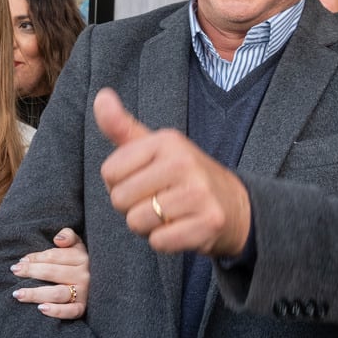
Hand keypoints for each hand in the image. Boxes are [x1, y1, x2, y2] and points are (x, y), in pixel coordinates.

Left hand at [11, 227, 89, 318]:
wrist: (104, 282)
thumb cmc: (82, 262)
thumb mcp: (78, 245)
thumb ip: (68, 236)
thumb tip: (58, 240)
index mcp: (82, 257)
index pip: (53, 256)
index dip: (35, 258)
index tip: (21, 261)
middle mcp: (84, 275)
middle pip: (52, 272)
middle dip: (31, 271)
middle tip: (14, 271)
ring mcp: (84, 293)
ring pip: (57, 293)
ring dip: (36, 294)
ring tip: (17, 294)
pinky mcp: (83, 308)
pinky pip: (70, 311)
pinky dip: (56, 311)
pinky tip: (41, 309)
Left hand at [94, 88, 250, 256]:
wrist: (236, 206)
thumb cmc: (184, 177)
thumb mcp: (155, 147)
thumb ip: (122, 127)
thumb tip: (101, 96)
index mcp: (167, 140)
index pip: (110, 172)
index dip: (120, 183)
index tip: (145, 181)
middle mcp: (184, 162)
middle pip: (120, 199)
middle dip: (132, 208)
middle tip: (160, 201)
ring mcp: (199, 193)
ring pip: (138, 222)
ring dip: (149, 226)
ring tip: (171, 215)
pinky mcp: (208, 223)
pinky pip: (160, 242)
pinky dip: (165, 241)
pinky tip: (182, 228)